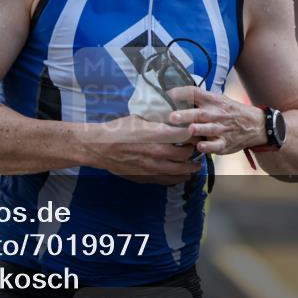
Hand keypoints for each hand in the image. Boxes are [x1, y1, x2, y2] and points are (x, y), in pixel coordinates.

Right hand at [81, 115, 202, 185]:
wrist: (101, 148)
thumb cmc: (118, 130)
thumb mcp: (139, 118)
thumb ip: (157, 120)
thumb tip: (172, 118)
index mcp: (156, 135)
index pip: (185, 135)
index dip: (194, 134)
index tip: (196, 132)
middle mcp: (158, 153)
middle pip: (186, 154)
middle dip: (194, 151)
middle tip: (197, 148)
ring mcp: (153, 168)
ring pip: (180, 171)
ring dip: (190, 167)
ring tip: (195, 165)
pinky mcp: (147, 178)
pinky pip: (169, 180)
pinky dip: (178, 177)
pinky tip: (181, 174)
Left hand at [165, 86, 266, 155]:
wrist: (255, 124)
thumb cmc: (229, 111)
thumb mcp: (217, 99)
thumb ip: (198, 99)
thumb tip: (172, 96)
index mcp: (212, 100)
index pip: (194, 93)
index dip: (180, 93)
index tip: (166, 95)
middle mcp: (215, 113)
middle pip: (199, 113)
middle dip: (185, 115)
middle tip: (171, 117)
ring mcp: (220, 129)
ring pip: (208, 129)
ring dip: (197, 129)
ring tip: (188, 130)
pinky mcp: (224, 143)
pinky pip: (216, 145)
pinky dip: (208, 146)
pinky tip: (200, 146)